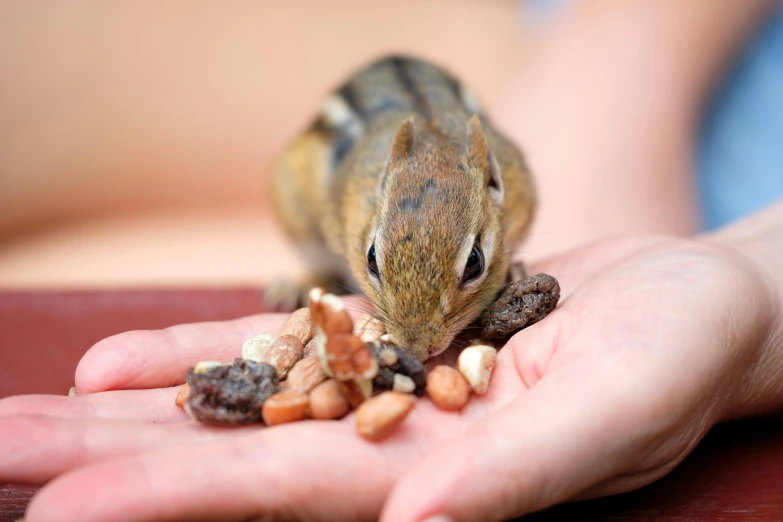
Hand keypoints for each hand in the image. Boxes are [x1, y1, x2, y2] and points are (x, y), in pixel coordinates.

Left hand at [1, 236, 777, 521]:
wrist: (686, 301)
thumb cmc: (677, 359)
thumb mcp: (613, 415)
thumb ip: (516, 476)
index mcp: (442, 484)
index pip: (286, 501)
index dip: (173, 504)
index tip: (61, 511)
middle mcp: (392, 447)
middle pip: (232, 459)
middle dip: (113, 463)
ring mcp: (381, 388)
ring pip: (238, 401)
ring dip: (134, 410)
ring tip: (29, 416)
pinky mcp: (386, 334)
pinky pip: (280, 344)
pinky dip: (202, 351)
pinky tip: (120, 364)